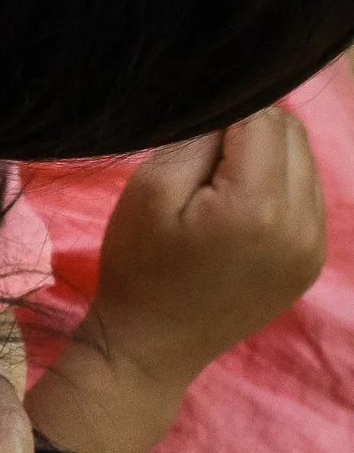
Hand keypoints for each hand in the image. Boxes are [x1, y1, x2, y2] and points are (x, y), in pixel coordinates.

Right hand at [91, 106, 325, 395]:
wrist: (152, 344)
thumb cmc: (139, 266)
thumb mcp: (148, 191)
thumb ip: (196, 140)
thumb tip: (231, 107)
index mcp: (259, 206)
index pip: (263, 118)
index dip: (222, 116)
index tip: (189, 144)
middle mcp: (303, 224)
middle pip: (292, 134)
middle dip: (248, 133)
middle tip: (199, 166)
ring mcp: (314, 245)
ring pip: (304, 161)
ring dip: (265, 158)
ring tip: (217, 190)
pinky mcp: (312, 260)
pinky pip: (307, 196)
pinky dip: (276, 187)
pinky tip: (237, 211)